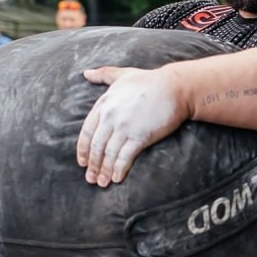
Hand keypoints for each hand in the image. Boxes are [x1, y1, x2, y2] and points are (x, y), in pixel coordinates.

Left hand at [77, 65, 189, 185]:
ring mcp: (124, 127)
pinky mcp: (139, 136)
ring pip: (108, 154)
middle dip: (92, 165)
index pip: (86, 132)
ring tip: (102, 183)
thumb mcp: (122, 74)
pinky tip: (117, 178)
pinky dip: (119, 169)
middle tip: (91, 178)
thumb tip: (86, 73)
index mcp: (104, 104)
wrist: (174, 88)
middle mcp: (110, 117)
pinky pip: (124, 157)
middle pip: (96, 146)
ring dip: (104, 171)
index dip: (83, 150)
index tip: (82, 162)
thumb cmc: (150, 81)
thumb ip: (103, 74)